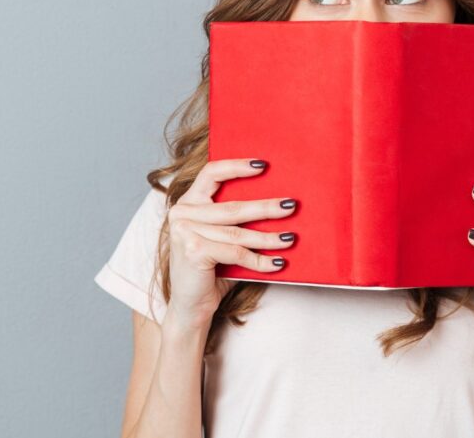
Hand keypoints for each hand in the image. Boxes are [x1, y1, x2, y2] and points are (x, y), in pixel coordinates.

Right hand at [164, 158, 296, 330]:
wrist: (190, 307)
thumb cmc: (210, 272)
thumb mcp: (221, 240)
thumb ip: (236, 222)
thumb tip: (278, 205)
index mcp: (187, 203)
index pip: (211, 173)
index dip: (237, 166)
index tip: (263, 165)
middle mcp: (182, 213)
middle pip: (232, 206)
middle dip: (266, 207)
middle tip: (291, 205)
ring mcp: (184, 231)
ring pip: (238, 232)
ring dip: (269, 236)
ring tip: (290, 238)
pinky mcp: (193, 250)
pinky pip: (236, 252)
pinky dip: (260, 260)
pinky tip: (279, 263)